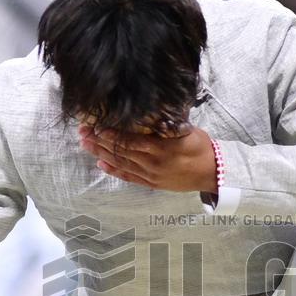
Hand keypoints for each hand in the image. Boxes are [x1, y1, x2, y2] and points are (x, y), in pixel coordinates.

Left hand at [79, 124, 217, 193]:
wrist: (213, 173)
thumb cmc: (201, 147)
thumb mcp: (186, 130)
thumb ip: (166, 124)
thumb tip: (148, 111)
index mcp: (160, 148)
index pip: (129, 140)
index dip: (110, 134)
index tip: (95, 126)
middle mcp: (152, 163)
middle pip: (120, 151)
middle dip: (99, 142)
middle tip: (83, 133)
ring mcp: (151, 175)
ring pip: (121, 164)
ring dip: (101, 154)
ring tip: (86, 146)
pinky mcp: (152, 183)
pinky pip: (129, 177)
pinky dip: (114, 170)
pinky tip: (101, 164)